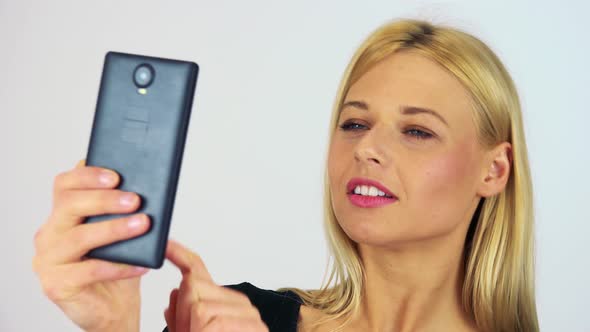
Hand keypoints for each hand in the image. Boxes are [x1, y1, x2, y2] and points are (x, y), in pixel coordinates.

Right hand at [32, 159, 151, 331]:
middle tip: (135, 200)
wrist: (112, 308)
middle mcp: (49, 234)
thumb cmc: (117, 265)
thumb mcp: (121, 233)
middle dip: (104, 200)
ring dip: (114, 228)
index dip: (88, 175)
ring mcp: (48, 260)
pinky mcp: (56, 285)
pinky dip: (119, 266)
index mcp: (62, 215)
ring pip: (79, 237)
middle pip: (69, 205)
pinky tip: (141, 264)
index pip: (65, 185)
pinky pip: (90, 271)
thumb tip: (149, 192)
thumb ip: (124, 211)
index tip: (116, 176)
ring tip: (143, 224)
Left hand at [164, 240, 268, 331]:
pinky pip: (209, 318)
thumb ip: (179, 315)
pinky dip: (199, 330)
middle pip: (192, 285)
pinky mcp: (252, 325)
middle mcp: (238, 303)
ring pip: (198, 305)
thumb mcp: (187, 330)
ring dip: (190, 326)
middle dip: (182, 312)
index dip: (179, 254)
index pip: (198, 269)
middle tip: (192, 330)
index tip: (166, 245)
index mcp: (221, 302)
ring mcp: (248, 313)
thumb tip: (175, 291)